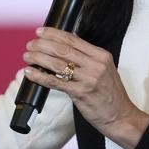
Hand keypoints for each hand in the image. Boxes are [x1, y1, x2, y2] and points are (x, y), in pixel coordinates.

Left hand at [23, 27, 148, 148]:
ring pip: (57, 63)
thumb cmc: (110, 94)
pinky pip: (55, 82)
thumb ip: (87, 59)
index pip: (73, 39)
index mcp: (101, 56)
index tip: (40, 31)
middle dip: (42, 44)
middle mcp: (95, 65)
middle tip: (30, 44)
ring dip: (38, 58)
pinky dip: (39, 76)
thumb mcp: (104, 70)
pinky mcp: (80, 93)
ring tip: (27, 56)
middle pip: (63, 49)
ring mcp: (88, 79)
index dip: (54, 34)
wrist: (121, 117)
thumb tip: (62, 49)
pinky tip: (30, 72)